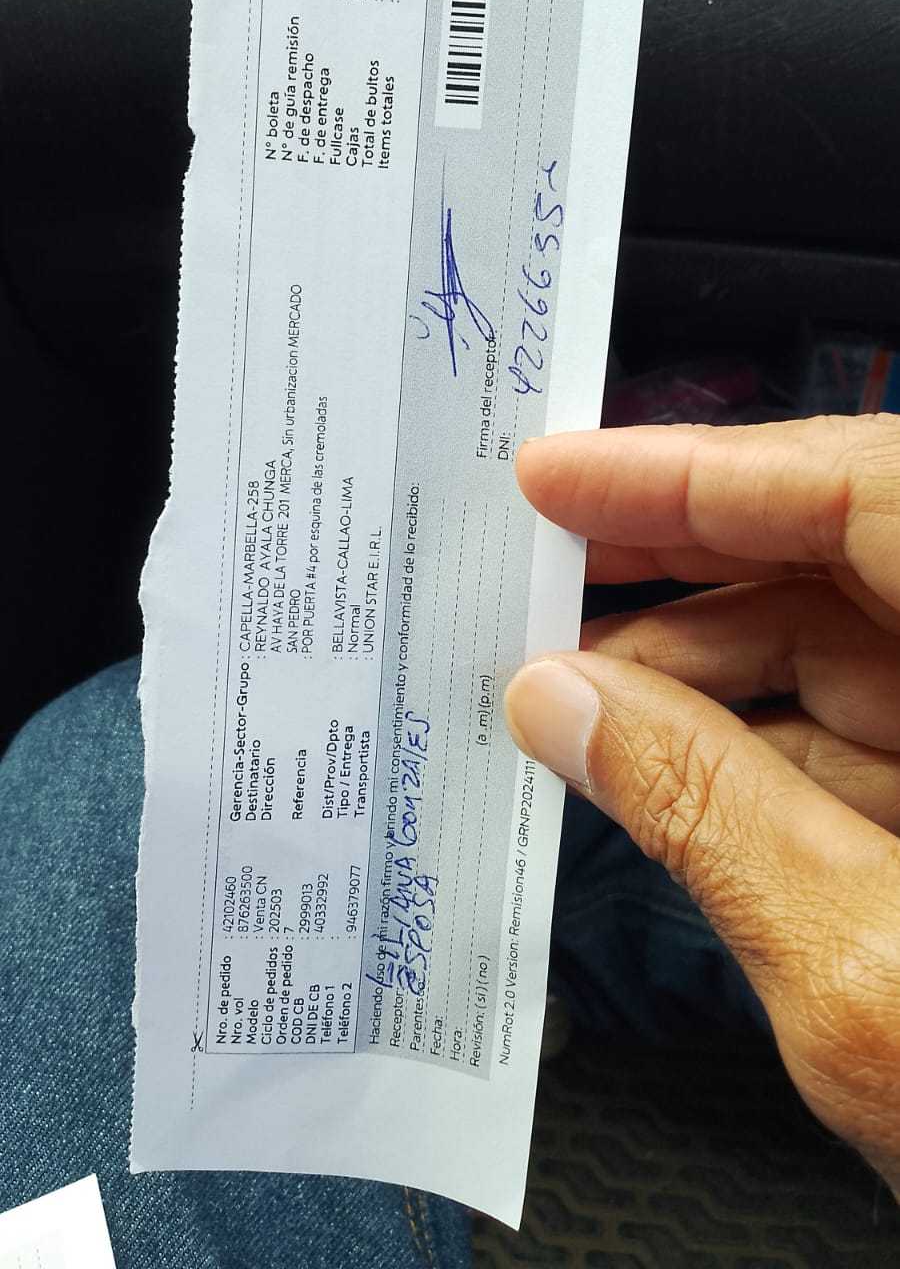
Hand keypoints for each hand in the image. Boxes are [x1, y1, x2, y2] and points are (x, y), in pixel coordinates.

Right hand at [504, 415, 899, 1196]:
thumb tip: (563, 704)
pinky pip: (860, 734)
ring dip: (697, 662)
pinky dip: (751, 740)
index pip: (869, 495)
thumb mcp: (864, 976)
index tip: (561, 476)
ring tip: (567, 683)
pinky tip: (648, 755)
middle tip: (544, 561)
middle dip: (681, 560)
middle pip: (846, 560)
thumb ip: (705, 813)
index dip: (700, 472)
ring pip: (842, 648)